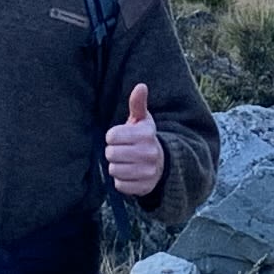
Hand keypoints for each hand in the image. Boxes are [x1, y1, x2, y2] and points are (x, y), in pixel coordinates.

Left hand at [104, 81, 164, 199]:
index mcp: (146, 134)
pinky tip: (129, 174)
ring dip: (116, 166)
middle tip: (123, 151)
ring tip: (126, 162)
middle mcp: (149, 153)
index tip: (120, 137)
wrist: (163, 164)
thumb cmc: (145, 138)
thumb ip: (138, 104)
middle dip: (113, 152)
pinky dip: (121, 181)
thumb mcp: (142, 120)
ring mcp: (148, 172)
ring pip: (114, 170)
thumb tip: (141, 86)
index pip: (111, 135)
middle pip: (111, 153)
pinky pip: (119, 185)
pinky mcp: (144, 187)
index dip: (113, 136)